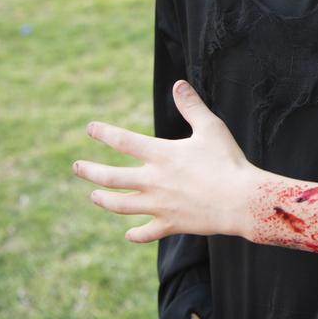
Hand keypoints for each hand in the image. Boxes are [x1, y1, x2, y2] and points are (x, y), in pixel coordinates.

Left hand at [73, 80, 255, 241]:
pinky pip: (146, 232)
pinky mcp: (171, 224)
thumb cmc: (228, 161)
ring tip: (94, 196)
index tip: (90, 128)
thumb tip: (178, 84)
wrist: (241, 201)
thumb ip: (192, 107)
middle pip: (112, 177)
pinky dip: (136, 233)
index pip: (124, 141)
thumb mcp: (212, 128)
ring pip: (121, 205)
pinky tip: (128, 233)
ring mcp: (160, 205)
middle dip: (90, 171)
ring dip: (104, 200)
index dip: (104, 133)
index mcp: (162, 155)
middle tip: (76, 167)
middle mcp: (154, 181)